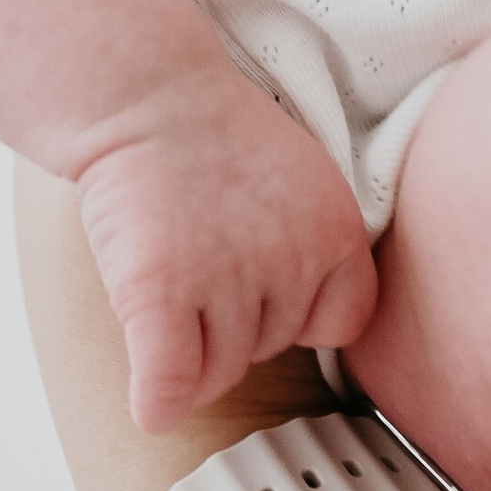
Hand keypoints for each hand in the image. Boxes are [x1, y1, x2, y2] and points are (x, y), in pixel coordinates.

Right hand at [73, 63, 379, 431]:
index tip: (262, 283)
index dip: (299, 312)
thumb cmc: (218, 135)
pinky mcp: (160, 293)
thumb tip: (311, 329)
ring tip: (169, 275)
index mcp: (336, 229)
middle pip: (266, 351)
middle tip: (199, 254)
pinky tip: (148, 384)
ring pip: (215, 376)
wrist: (148, 91)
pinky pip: (168, 391)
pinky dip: (156, 399)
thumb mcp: (303, 177)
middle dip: (232, 320)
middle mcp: (292, 259)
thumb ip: (315, 246)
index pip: (342, 324)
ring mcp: (226, 277)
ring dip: (187, 349)